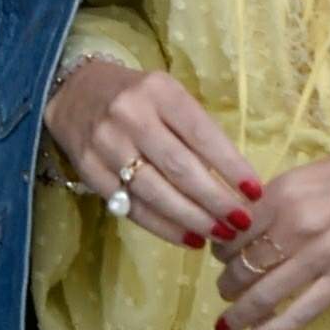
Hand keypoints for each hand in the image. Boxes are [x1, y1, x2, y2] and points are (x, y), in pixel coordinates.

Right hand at [43, 58, 260, 248]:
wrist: (74, 92)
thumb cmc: (138, 98)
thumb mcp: (169, 97)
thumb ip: (196, 132)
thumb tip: (236, 181)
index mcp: (159, 91)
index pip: (202, 134)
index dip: (231, 166)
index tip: (254, 192)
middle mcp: (131, 115)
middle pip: (180, 168)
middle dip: (216, 201)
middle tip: (241, 223)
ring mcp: (106, 144)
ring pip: (156, 192)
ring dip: (193, 219)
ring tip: (219, 234)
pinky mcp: (89, 170)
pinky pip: (131, 206)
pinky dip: (163, 227)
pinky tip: (188, 238)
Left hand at [213, 126, 329, 329]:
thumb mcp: (312, 172)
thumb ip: (280, 200)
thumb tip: (251, 229)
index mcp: (284, 192)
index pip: (232, 233)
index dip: (221, 250)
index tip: (223, 256)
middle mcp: (296, 224)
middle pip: (243, 265)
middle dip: (228, 283)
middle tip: (227, 289)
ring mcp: (322, 255)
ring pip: (264, 293)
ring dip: (240, 312)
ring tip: (230, 321)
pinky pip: (302, 313)